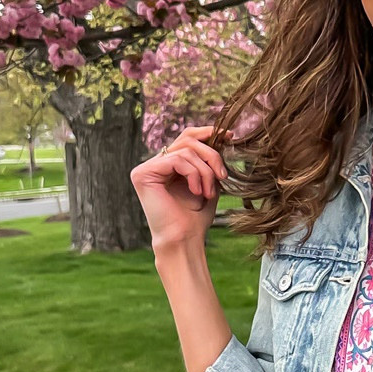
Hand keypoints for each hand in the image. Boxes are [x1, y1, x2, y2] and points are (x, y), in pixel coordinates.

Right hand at [130, 124, 226, 251]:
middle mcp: (154, 164)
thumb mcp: (208, 181)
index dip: (208, 133)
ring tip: (209, 193)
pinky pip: (176, 159)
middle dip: (211, 155)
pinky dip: (193, 175)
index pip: (187, 137)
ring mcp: (146, 168)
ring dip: (205, 172)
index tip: (230, 136)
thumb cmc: (196, 216)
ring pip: (185, 150)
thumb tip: (221, 134)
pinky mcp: (142, 174)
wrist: (185, 239)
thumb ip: (208, 159)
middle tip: (223, 176)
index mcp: (168, 164)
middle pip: (187, 139)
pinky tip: (197, 192)